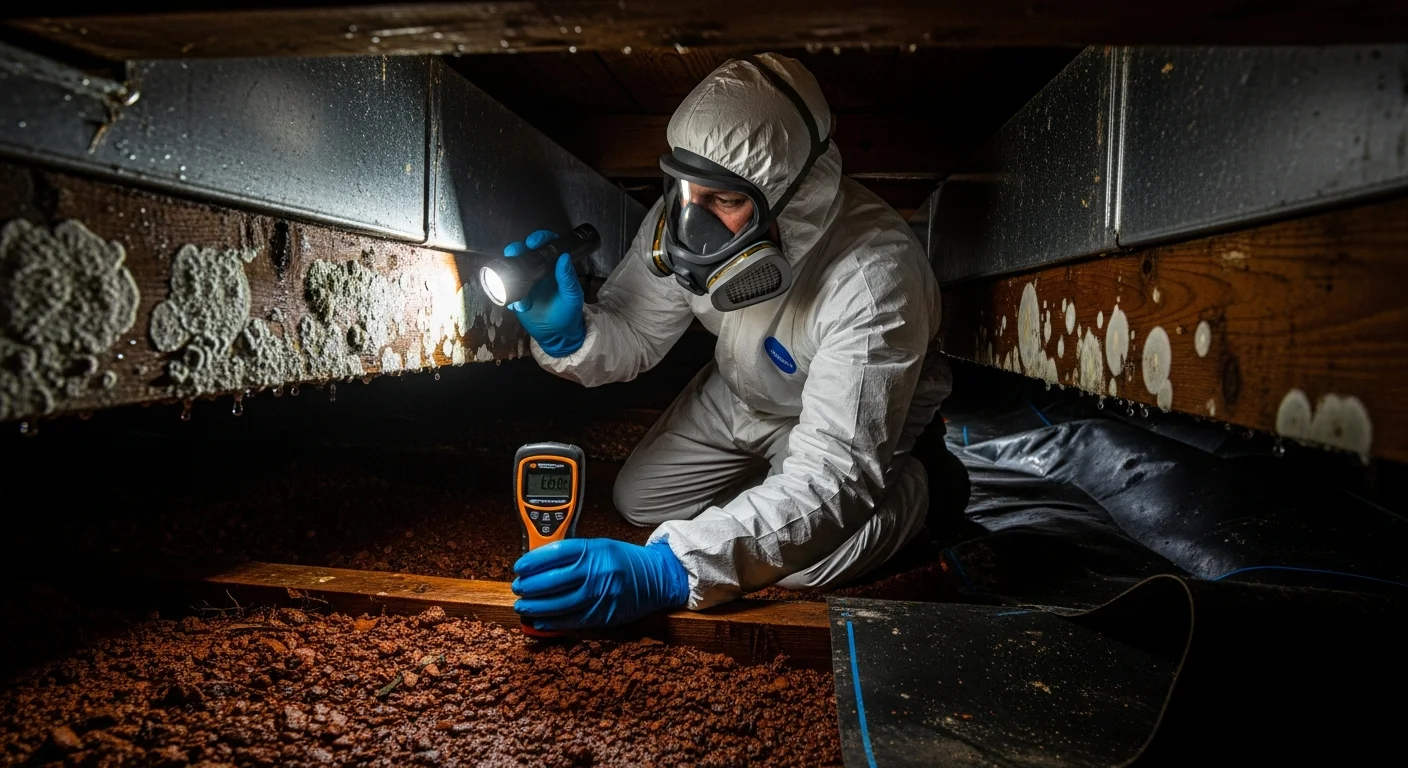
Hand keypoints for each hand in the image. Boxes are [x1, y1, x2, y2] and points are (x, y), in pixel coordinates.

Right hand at [503, 229, 585, 356]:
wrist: (558, 335)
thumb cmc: (569, 313)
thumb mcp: (572, 295)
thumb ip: (568, 278)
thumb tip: (564, 256)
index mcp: (554, 267)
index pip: (547, 245)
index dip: (540, 239)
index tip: (534, 241)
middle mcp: (539, 271)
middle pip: (525, 252)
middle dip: (517, 249)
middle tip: (515, 252)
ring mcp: (526, 283)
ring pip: (513, 268)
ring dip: (509, 269)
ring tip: (510, 277)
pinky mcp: (517, 296)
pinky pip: (508, 291)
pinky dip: (511, 296)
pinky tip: (519, 305)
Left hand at [512, 538, 689, 630]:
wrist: (658, 577)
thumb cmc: (626, 561)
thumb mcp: (600, 546)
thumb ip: (572, 553)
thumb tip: (540, 563)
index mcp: (594, 550)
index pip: (554, 554)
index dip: (532, 562)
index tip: (520, 567)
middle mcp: (597, 571)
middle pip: (552, 581)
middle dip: (529, 586)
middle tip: (518, 587)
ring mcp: (601, 595)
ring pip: (559, 604)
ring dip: (536, 606)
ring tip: (523, 605)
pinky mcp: (604, 614)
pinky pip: (573, 620)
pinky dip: (553, 622)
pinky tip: (540, 620)